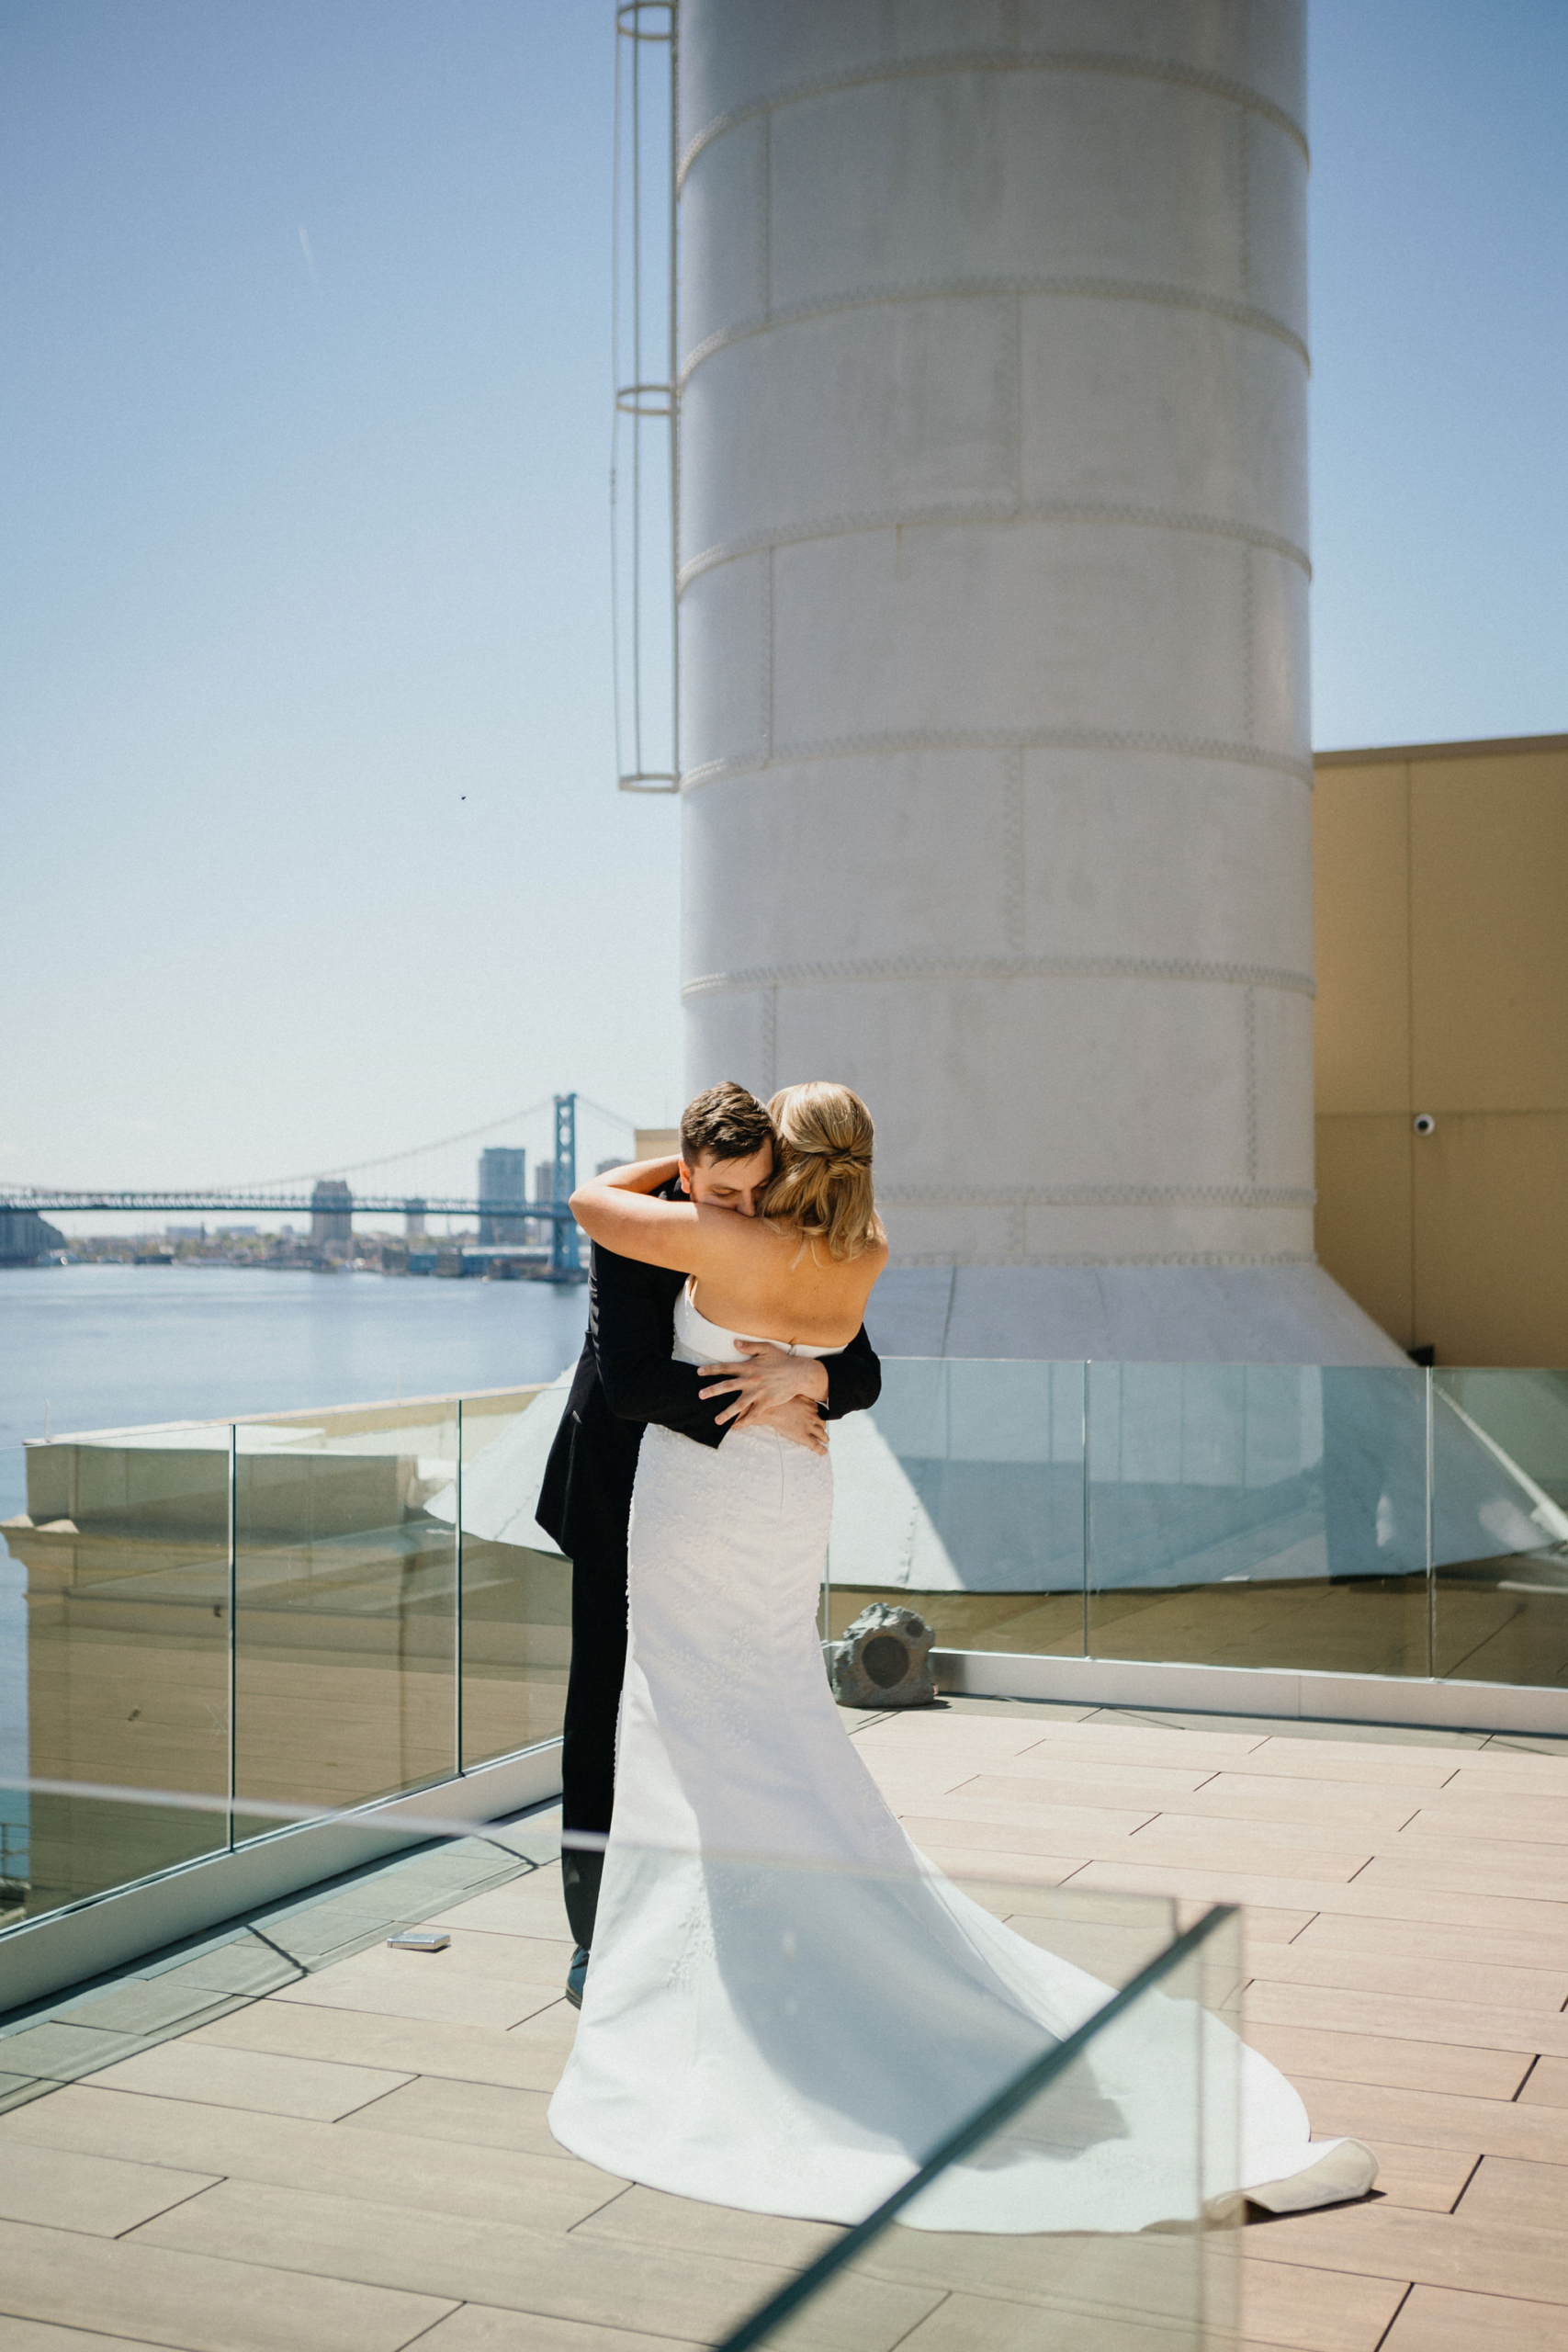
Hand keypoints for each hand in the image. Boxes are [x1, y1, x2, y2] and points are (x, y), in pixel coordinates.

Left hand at [699, 1342, 829, 1425]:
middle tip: (700, 1395)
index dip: (712, 1369)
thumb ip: (749, 1347)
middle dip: (713, 1391)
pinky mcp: (766, 1403)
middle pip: (728, 1386)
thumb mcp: (766, 1349)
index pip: (726, 1367)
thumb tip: (734, 1342)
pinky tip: (736, 1428)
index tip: (699, 1372)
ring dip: (726, 1413)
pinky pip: (753, 1415)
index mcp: (749, 1367)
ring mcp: (758, 1393)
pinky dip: (744, 1422)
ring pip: (739, 1404)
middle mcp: (751, 1380)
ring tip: (716, 1421)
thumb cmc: (782, 1360)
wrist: (799, 1374)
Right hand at [748, 1393, 829, 1453]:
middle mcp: (813, 1416)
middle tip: (822, 1429)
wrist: (772, 1409)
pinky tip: (823, 1452)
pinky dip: (821, 1449)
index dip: (821, 1416)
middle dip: (823, 1427)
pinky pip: (815, 1444)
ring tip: (826, 1441)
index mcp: (812, 1406)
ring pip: (822, 1435)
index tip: (820, 1418)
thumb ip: (800, 1395)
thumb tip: (800, 1394)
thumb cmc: (780, 1400)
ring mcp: (809, 1427)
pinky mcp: (803, 1436)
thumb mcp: (794, 1393)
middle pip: (823, 1423)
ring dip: (825, 1438)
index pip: (821, 1412)